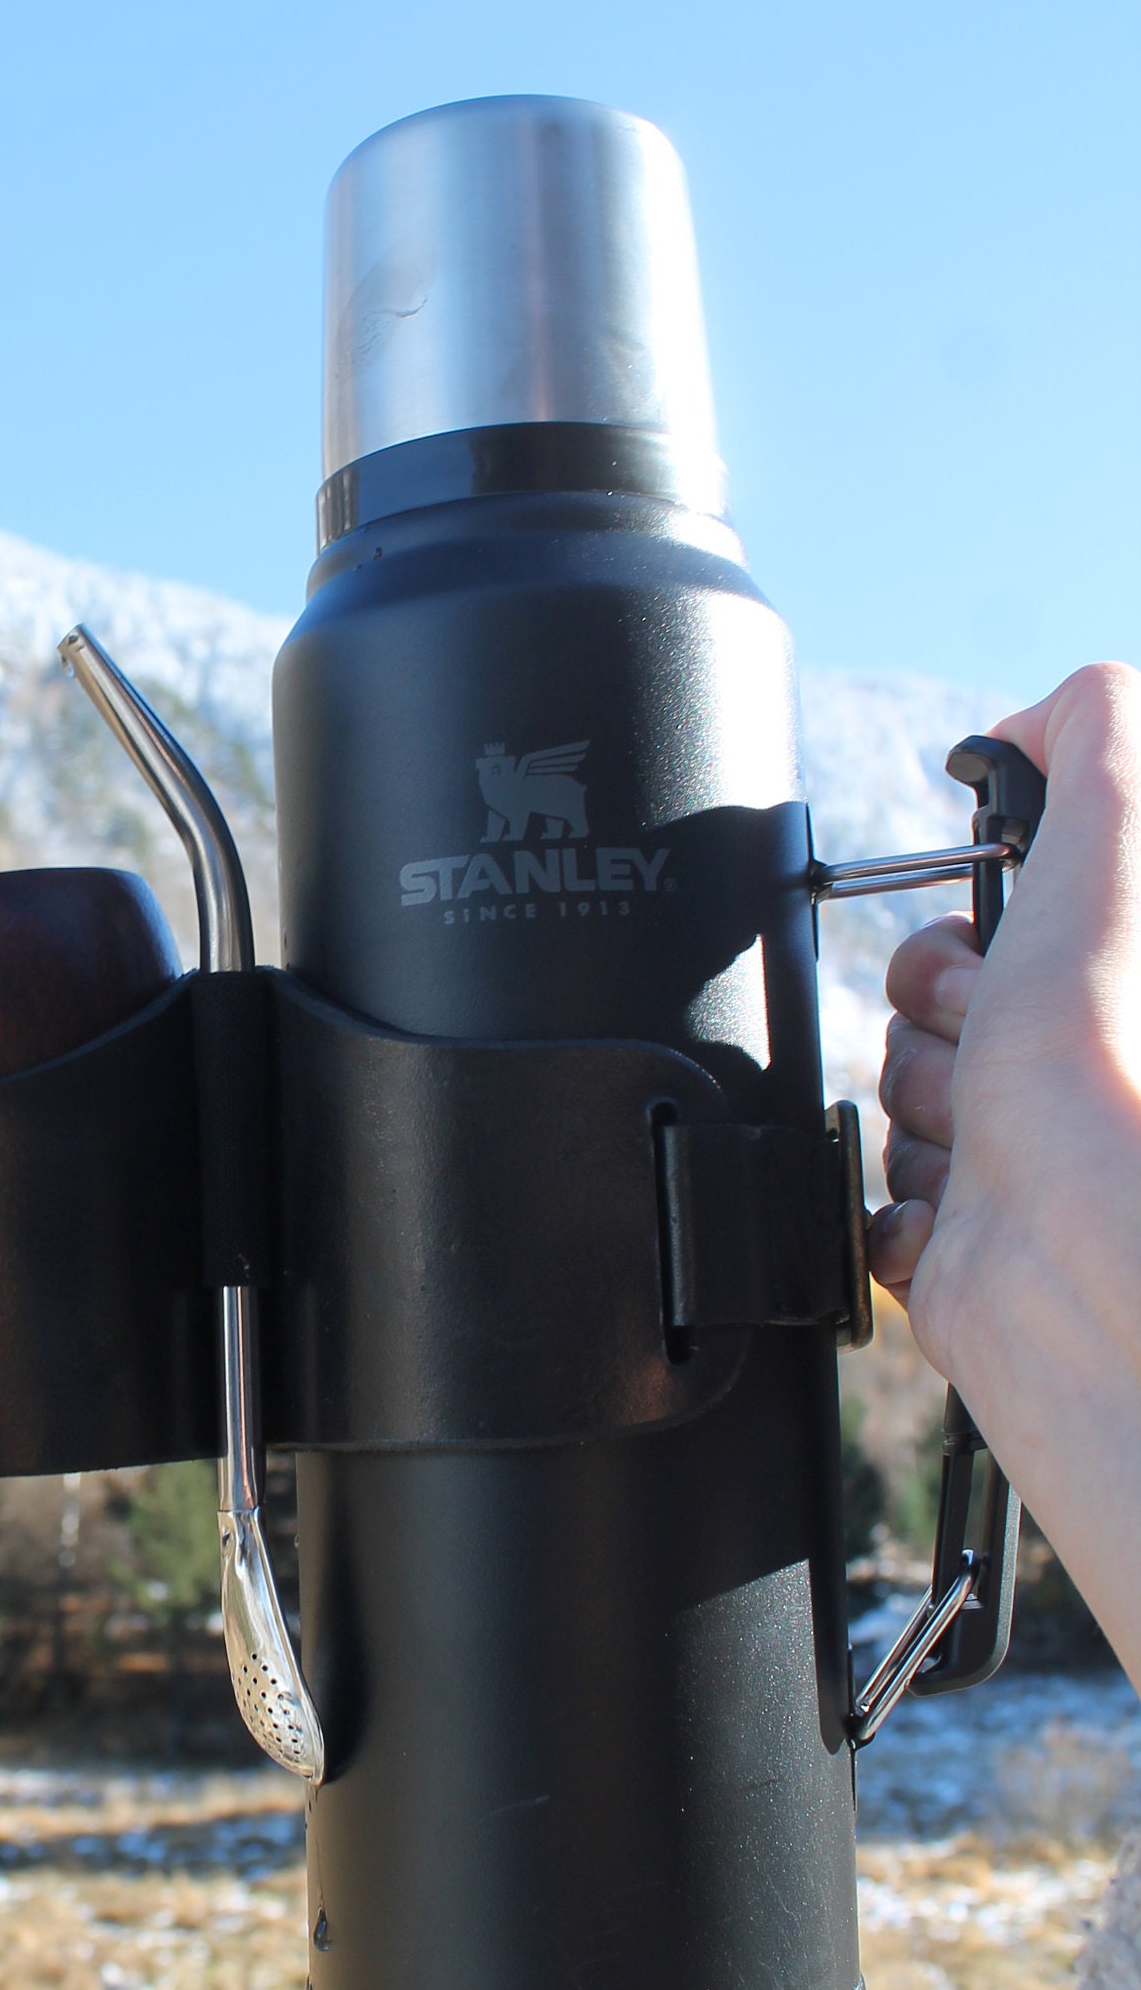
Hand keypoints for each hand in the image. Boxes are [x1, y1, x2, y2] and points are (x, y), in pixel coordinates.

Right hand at [865, 663, 1140, 1676]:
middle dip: (933, 1017)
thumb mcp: (1113, 837)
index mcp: (1112, 988)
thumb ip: (1091, 735)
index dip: (975, 923)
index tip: (992, 933)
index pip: (1007, 923)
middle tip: (984, 1036)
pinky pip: (875, 1208)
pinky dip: (889, 1208)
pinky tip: (950, 1212)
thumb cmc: (1110, 1073)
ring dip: (913, 1114)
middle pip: (934, 1007)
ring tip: (977, 1141)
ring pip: (901, 1103)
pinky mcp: (970, 1259)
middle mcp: (1083, 1078)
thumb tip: (1034, 716)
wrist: (1080, 1273)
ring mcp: (1028, 1172)